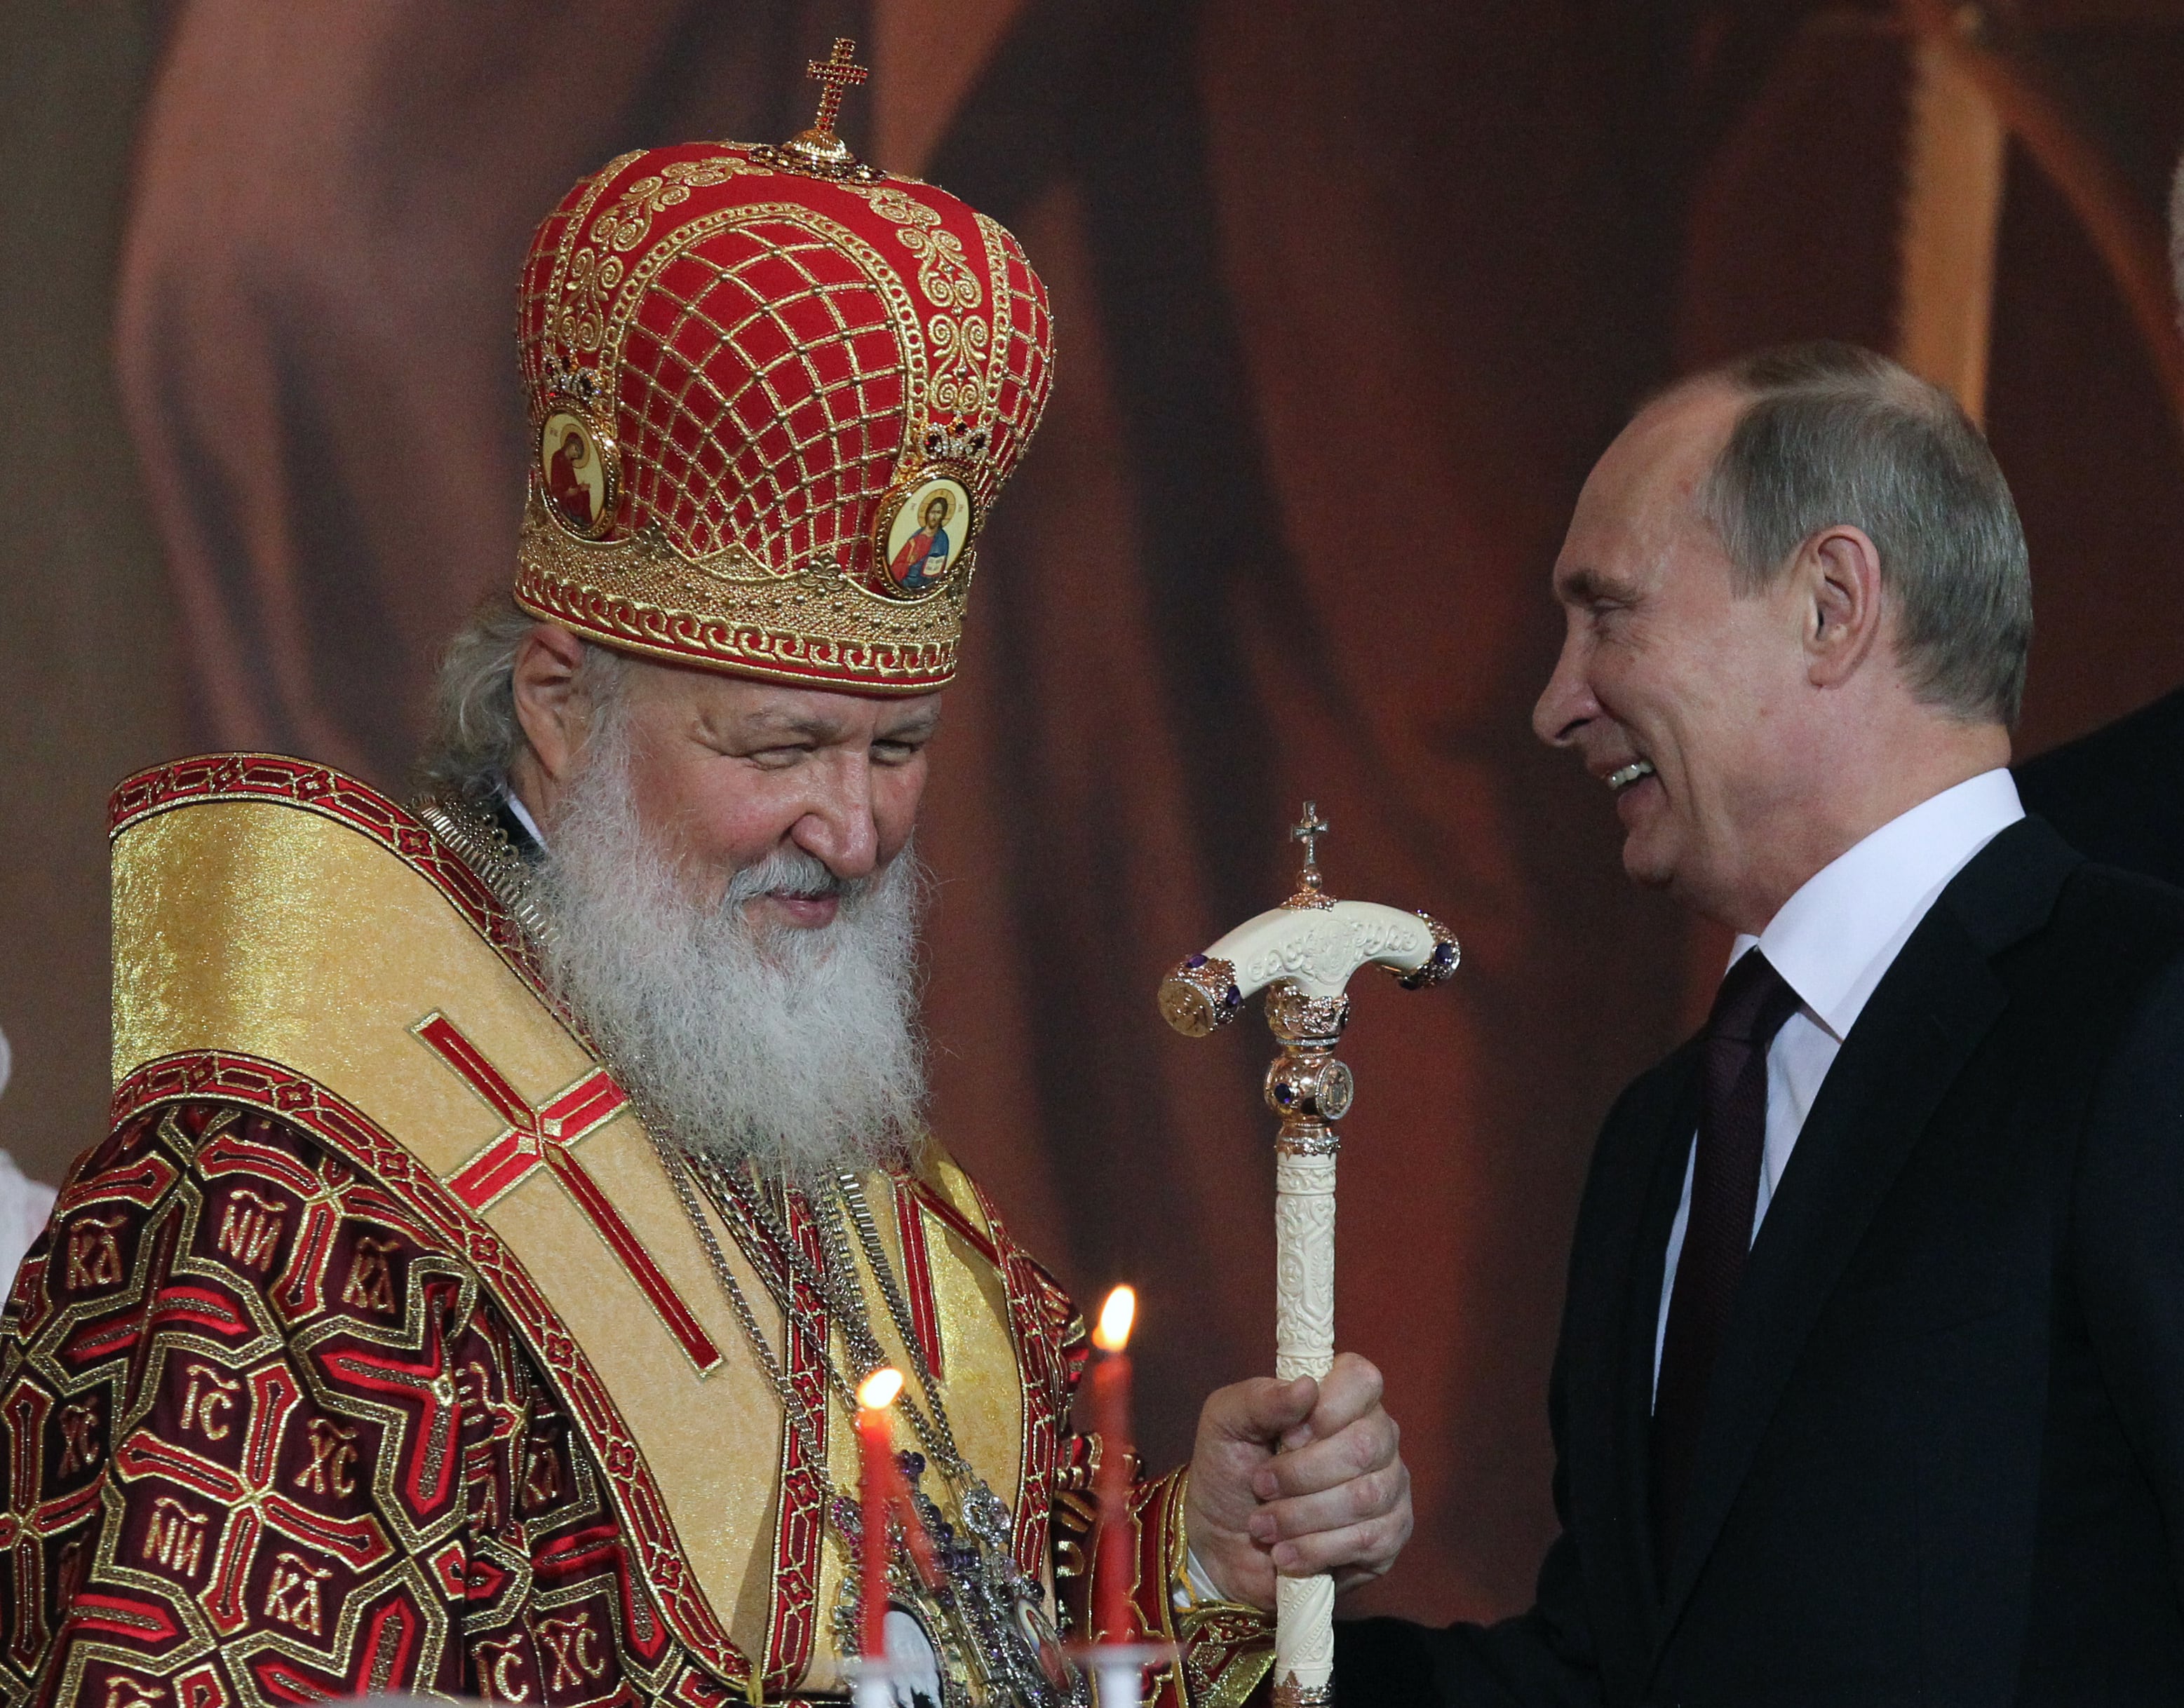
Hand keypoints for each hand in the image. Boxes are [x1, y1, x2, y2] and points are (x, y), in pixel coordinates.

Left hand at [1182, 1351, 1410, 1607]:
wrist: (1222, 1543)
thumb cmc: (1229, 1471)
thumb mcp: (1225, 1424)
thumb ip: (1259, 1399)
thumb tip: (1306, 1387)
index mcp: (1340, 1397)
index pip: (1362, 1380)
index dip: (1327, 1409)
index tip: (1287, 1437)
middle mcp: (1375, 1436)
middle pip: (1364, 1445)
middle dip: (1301, 1475)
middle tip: (1261, 1487)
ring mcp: (1388, 1486)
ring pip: (1365, 1497)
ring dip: (1301, 1516)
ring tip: (1264, 1527)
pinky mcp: (1389, 1536)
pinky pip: (1369, 1541)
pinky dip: (1317, 1550)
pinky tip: (1287, 1554)